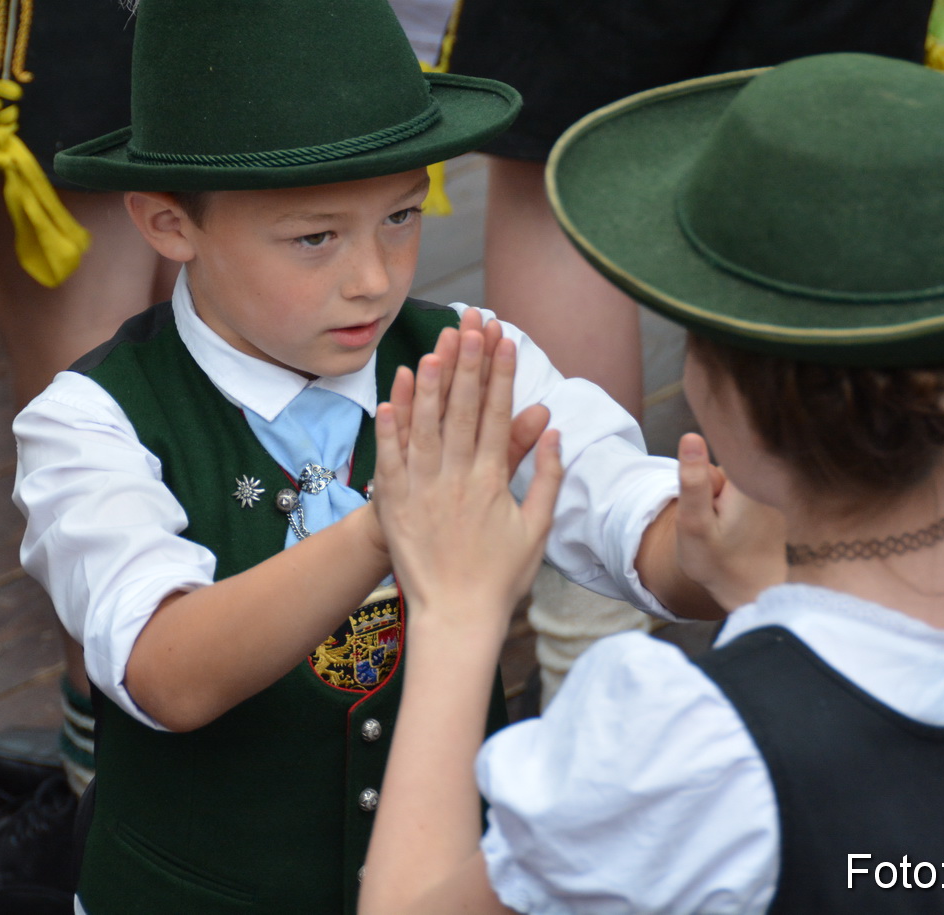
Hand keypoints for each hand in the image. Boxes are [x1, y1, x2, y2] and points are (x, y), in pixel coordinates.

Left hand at [374, 325, 563, 625]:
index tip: (504, 339)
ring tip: (434, 347)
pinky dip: (390, 427)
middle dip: (468, 363)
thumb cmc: (500, 577)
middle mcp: (456, 479)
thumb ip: (546, 478)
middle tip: (471, 326)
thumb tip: (554, 431)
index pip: (497, 415)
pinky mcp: (395, 504)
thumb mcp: (535, 529)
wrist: (456, 617)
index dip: (501, 374)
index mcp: (491, 482)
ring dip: (429, 385)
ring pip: (424, 426)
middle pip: (461, 410)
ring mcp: (423, 490)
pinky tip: (391, 396)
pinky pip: (391, 459)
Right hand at [675, 433, 788, 610]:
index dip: (710, 480)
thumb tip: (691, 437)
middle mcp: (777, 483)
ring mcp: (787, 494)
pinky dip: (751, 508)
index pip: (724, 454)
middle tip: (720, 521)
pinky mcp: (790, 506)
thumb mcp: (694, 523)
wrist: (753, 596)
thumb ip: (693, 480)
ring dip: (736, 499)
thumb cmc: (719, 563)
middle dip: (722, 487)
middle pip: (738, 465)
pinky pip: (761, 492)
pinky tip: (750, 532)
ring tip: (734, 529)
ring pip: (749, 480)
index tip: (712, 508)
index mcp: (754, 483)